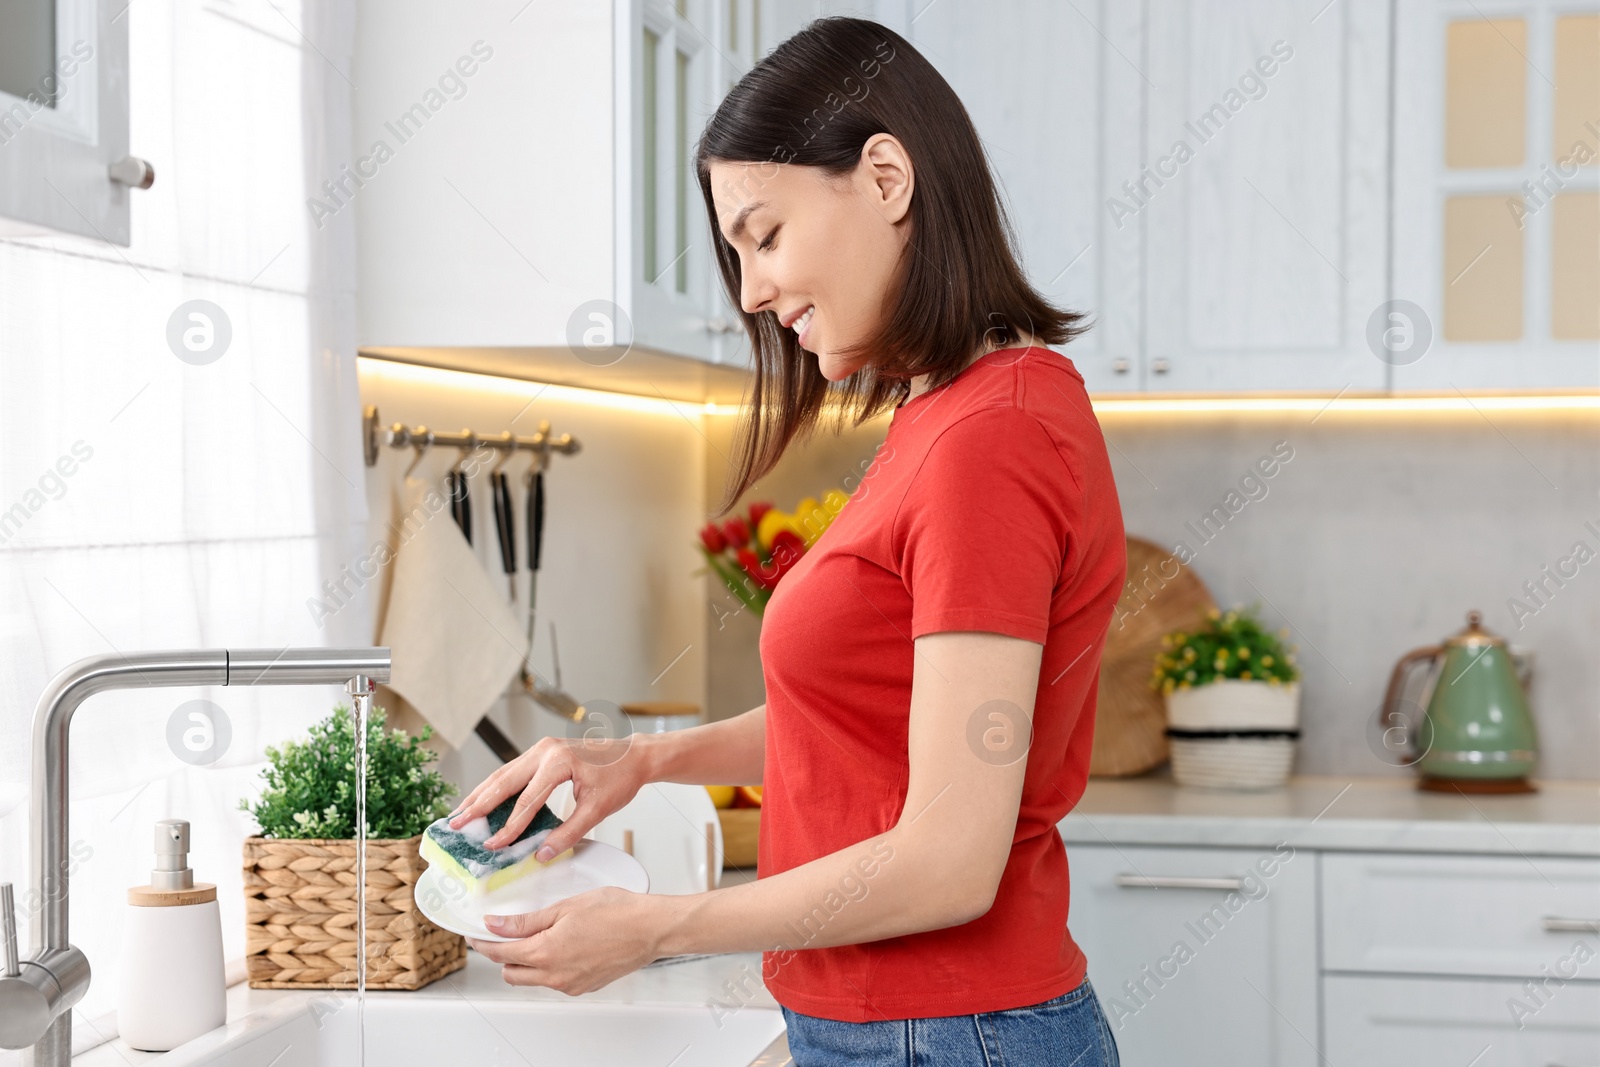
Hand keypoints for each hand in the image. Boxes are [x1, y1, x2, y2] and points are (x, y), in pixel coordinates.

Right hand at [449, 734, 652, 852]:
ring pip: (503, 774)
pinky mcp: (542, 754)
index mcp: (558, 762)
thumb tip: (542, 854)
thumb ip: (569, 832)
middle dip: (478, 805)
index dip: (508, 827)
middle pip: (503, 781)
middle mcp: (545, 752)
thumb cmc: (620, 778)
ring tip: (460, 814)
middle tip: (455, 825)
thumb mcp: (598, 809)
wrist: (634, 756)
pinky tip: (482, 802)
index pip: (526, 801)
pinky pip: (512, 772)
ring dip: (481, 795)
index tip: (492, 846)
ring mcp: (541, 750)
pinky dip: (495, 788)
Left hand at [466, 887, 668, 994]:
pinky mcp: (584, 987)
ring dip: (526, 962)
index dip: (483, 943)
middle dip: (502, 956)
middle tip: (505, 934)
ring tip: (539, 937)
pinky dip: (550, 967)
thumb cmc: (616, 912)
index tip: (476, 933)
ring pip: (533, 979)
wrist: (650, 929)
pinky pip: (555, 981)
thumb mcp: (565, 907)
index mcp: (545, 953)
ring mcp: (570, 984)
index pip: (500, 953)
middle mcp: (554, 975)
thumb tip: (495, 925)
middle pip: (511, 973)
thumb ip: (526, 921)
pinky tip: (564, 946)